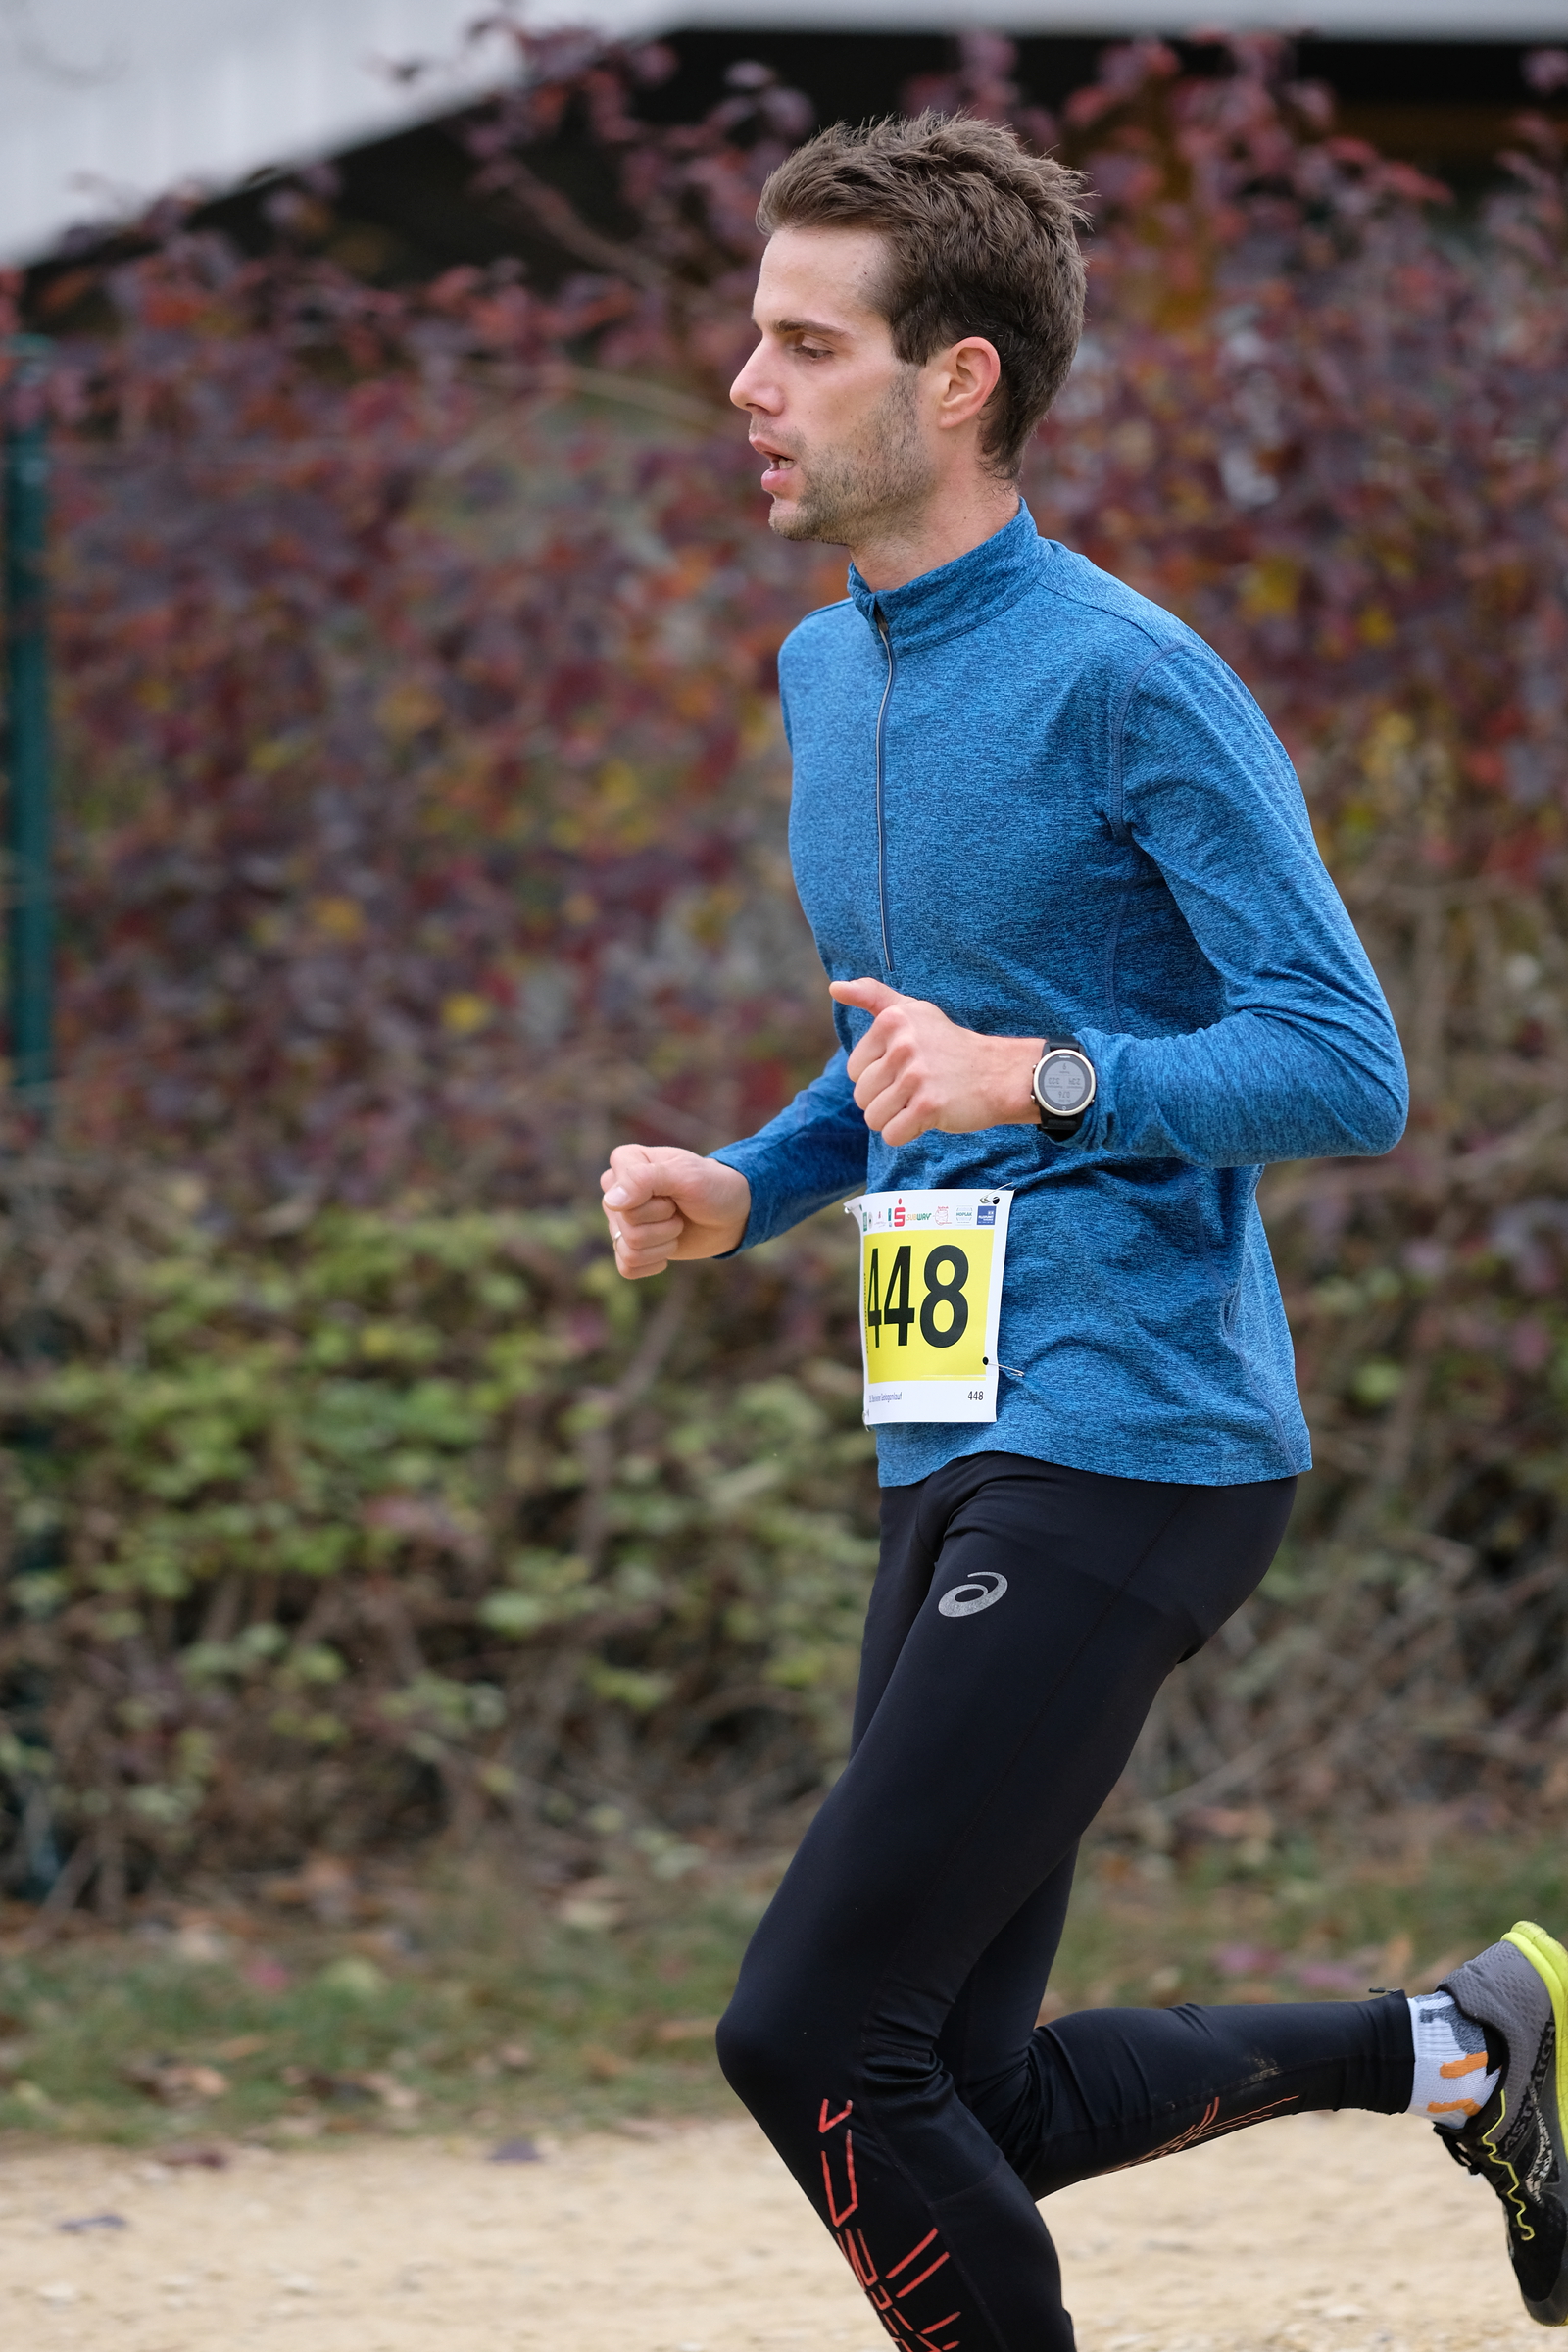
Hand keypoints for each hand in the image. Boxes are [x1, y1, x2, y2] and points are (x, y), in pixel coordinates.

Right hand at [599, 1145, 750, 1279]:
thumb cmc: (710, 1186)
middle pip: (627, 1225)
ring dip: (664, 1242)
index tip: (675, 1187)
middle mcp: (616, 1191)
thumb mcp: (685, 1175)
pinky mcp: (629, 1247)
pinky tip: (668, 1249)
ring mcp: (620, 1220)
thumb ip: (644, 1180)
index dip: (656, 1202)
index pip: (621, 1196)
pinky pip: (627, 1267)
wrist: (731, 1214)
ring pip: (629, 1248)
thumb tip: (610, 1201)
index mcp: (624, 1162)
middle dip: (665, 1223)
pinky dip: (654, 1262)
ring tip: (677, 1225)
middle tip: (680, 1208)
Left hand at [830, 978, 1041, 1146]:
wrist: (998, 1073)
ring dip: (894, 1119)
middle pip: (861, 1096)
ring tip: (920, 1102)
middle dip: (884, 1100)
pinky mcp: (929, 1106)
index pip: (853, 1070)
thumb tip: (835, 987)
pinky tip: (927, 1117)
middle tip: (916, 1088)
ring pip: (873, 1118)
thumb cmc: (949, 1044)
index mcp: (893, 1020)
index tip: (905, 1068)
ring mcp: (917, 1076)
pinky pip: (892, 1134)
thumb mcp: (913, 1011)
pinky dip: (906, 1134)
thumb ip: (873, 996)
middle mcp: (903, 1045)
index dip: (877, 1076)